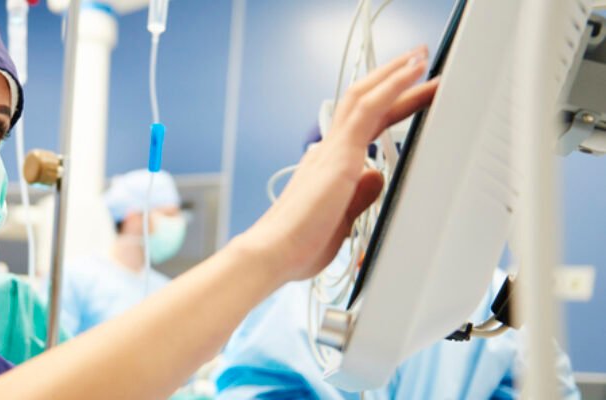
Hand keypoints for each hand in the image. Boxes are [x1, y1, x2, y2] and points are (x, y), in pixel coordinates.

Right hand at [236, 45, 438, 282]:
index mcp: (329, 167)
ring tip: (419, 56)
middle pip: (364, 103)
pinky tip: (412, 72)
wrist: (275, 252)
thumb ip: (361, 197)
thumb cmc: (299, 245)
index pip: (364, 126)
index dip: (390, 107)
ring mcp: (332, 151)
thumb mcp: (343, 220)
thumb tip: (376, 177)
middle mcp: (328, 152)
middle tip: (418, 61)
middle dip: (393, 82)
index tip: (410, 96)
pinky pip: (369, 109)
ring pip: (365, 96)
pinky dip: (392, 86)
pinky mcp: (340, 155)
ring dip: (395, 74)